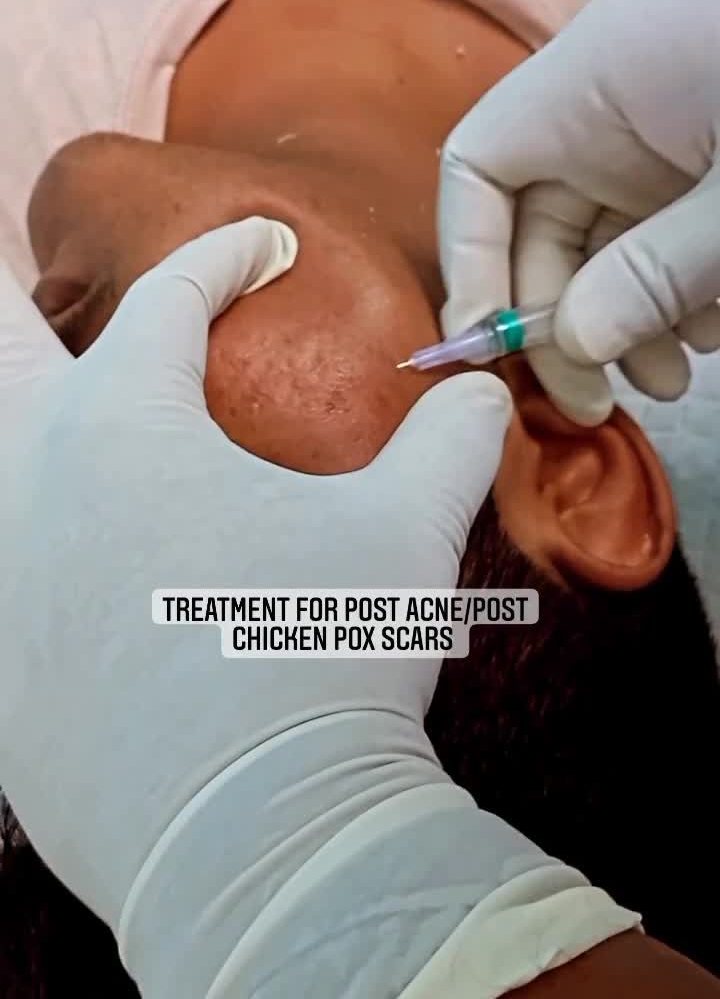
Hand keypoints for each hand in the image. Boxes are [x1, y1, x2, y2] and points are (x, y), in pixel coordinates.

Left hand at [0, 219, 511, 990]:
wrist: (252, 839)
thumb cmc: (318, 661)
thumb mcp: (405, 533)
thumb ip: (450, 441)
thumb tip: (481, 393)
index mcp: (129, 427)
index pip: (171, 300)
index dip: (224, 256)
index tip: (262, 245)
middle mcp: (37, 485)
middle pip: (2, 348)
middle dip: (11, 297)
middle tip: (24, 276)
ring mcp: (4, 577)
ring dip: (25, 424)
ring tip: (61, 422)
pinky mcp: (4, 669)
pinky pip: (5, 579)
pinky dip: (33, 546)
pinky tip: (70, 572)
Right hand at [439, 0, 719, 424]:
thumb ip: (656, 271)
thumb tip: (575, 345)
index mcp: (592, 85)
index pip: (478, 171)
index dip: (469, 261)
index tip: (494, 347)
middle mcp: (610, 112)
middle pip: (538, 232)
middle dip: (564, 323)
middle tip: (595, 399)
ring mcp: (658, 141)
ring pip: (603, 251)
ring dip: (627, 325)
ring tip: (678, 377)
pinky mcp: (699, 168)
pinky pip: (658, 245)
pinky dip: (677, 299)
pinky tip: (716, 326)